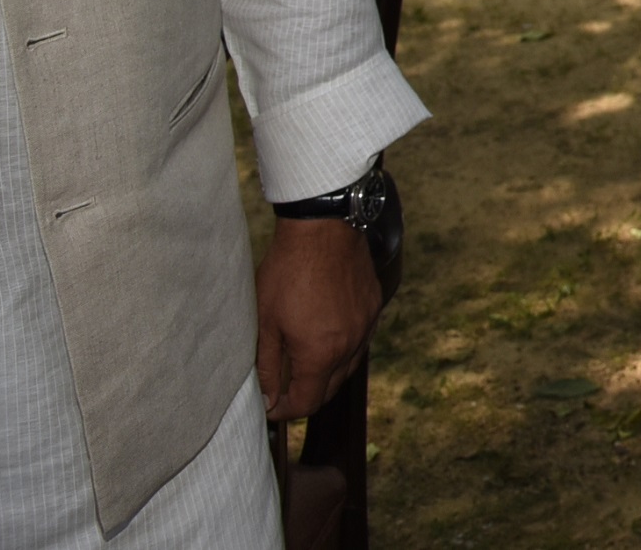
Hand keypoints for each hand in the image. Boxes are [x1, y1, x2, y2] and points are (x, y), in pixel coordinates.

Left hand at [257, 218, 380, 421]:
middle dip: (306, 394)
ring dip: (326, 373)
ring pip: (348, 367)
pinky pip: (360, 341)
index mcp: (321, 354)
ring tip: (302, 360)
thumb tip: (268, 398)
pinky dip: (343, 348)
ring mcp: (366, 326)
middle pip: (330, 389)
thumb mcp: (266, 322)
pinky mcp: (374, 307)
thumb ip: (268, 366)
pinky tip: (326, 334)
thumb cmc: (288, 273)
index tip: (270, 404)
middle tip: (282, 386)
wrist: (323, 229)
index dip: (286, 410)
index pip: (307, 403)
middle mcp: (350, 345)